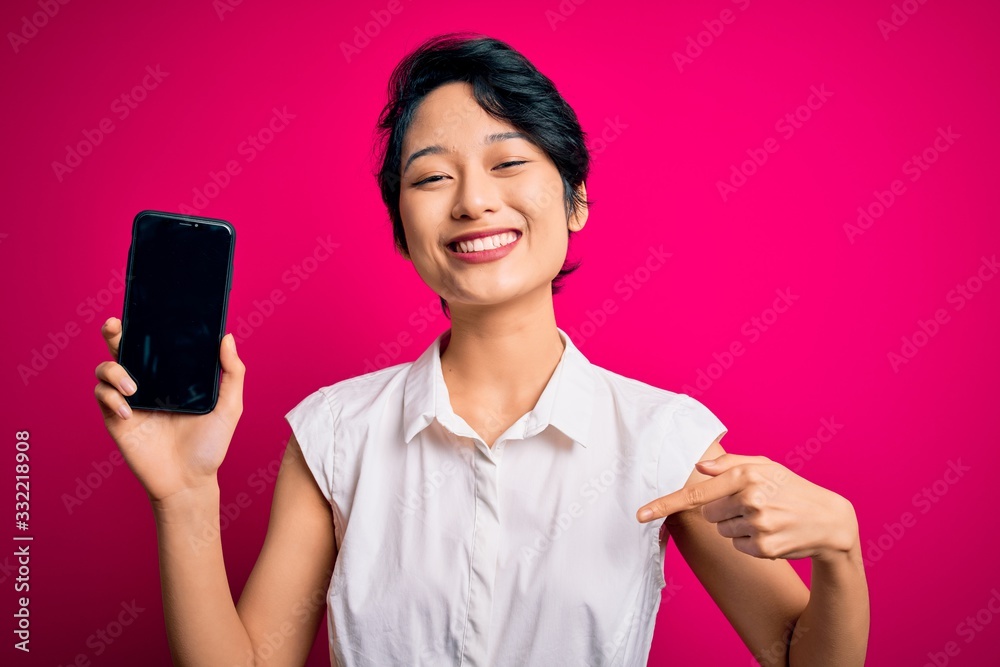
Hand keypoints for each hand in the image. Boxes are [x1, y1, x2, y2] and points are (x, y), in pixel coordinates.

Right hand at [93, 317, 245, 503]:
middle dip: (116, 333)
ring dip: (114, 370)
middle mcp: (150, 383)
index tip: (145, 309)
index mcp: (174, 376)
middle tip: (115, 327)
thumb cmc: (210, 445)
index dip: (147, 325)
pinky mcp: (117, 419)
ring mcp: (131, 400)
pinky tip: (130, 410)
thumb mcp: (229, 407)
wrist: (189, 482)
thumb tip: (226, 337)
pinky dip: (111, 397)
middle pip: (125, 349)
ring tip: (134, 387)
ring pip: (106, 369)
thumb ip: (232, 372)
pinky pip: (102, 397)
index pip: (157, 344)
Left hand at [636, 453, 858, 560]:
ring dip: (738, 526)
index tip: (640, 514)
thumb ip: (728, 464)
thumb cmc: (790, 488)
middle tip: (754, 505)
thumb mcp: (764, 466)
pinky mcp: (764, 548)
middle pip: (708, 513)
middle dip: (724, 510)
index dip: (664, 504)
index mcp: (744, 475)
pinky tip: (772, 533)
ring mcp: (757, 525)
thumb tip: (698, 466)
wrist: (829, 520)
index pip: (696, 493)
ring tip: (767, 518)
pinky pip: (737, 546)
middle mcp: (749, 499)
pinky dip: (750, 542)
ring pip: (722, 530)